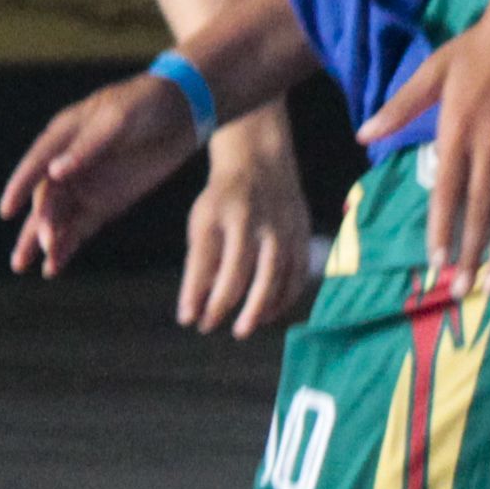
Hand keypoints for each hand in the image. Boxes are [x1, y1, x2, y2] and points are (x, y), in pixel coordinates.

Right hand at [1, 72, 200, 279]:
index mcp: (64, 134)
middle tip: (43, 243)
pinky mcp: (103, 205)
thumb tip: (55, 173)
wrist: (183, 113)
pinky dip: (66, 247)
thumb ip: (88, 147)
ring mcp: (85, 186)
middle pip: (46, 197)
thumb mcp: (119, 119)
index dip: (21, 185)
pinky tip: (52, 268)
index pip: (37, 162)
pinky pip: (79, 229)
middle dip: (41, 221)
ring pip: (56, 218)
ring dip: (42, 241)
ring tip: (25, 266)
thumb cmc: (146, 104)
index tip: (7, 209)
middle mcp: (67, 163)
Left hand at [178, 119, 315, 335]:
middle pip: (240, 271)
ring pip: (273, 276)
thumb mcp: (203, 222)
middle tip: (212, 328)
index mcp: (221, 214)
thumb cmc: (223, 200)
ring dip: (258, 309)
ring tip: (243, 328)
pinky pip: (297, 274)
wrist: (261, 160)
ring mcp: (282, 227)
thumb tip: (195, 310)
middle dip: (225, 305)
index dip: (195, 294)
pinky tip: (268, 313)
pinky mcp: (302, 234)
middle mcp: (253, 220)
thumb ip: (200, 264)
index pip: (205, 261)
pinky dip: (284, 298)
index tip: (188, 320)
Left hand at [361, 8, 489, 282]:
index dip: (442, 229)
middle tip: (462, 288)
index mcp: (460, 129)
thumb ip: (400, 107)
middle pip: (480, 209)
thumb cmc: (480, 47)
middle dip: (470, 252)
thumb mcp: (433, 70)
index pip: (448, 191)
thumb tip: (363, 135)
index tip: (437, 262)